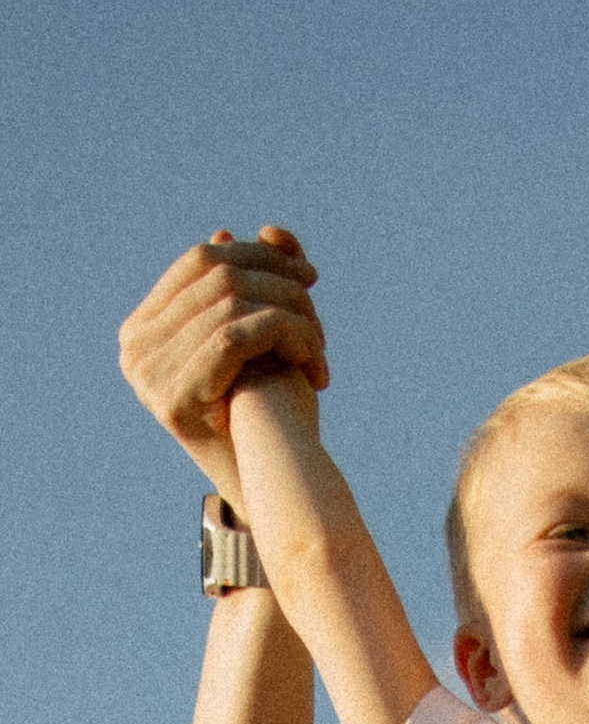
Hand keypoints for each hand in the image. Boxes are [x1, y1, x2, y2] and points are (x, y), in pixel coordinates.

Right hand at [120, 230, 327, 499]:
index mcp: (142, 329)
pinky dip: (284, 337)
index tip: (300, 265)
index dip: (252, 253)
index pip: (197, 262)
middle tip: (315, 287)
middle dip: (273, 276)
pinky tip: (312, 361)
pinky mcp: (173, 398)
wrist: (268, 491)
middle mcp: (134, 348)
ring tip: (318, 339)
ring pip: (231, 303)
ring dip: (287, 312)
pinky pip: (237, 338)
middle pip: (214, 275)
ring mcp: (147, 374)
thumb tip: (234, 231)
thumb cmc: (265, 414)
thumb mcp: (253, 342)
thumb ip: (239, 289)